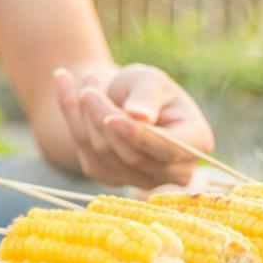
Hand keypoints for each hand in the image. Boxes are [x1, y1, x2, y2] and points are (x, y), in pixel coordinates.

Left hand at [54, 64, 214, 187]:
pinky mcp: (113, 180)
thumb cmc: (145, 87)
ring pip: (106, 155)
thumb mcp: (150, 81)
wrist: (123, 98)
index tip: (111, 118)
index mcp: (197, 142)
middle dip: (104, 120)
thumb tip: (139, 116)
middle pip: (132, 155)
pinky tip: (65, 87)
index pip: (168, 149)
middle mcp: (175, 171)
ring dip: (85, 118)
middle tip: (88, 88)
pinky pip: (87, 155)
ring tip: (86, 84)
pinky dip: (72, 121)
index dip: (138, 137)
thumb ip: (146, 97)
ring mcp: (144, 181)